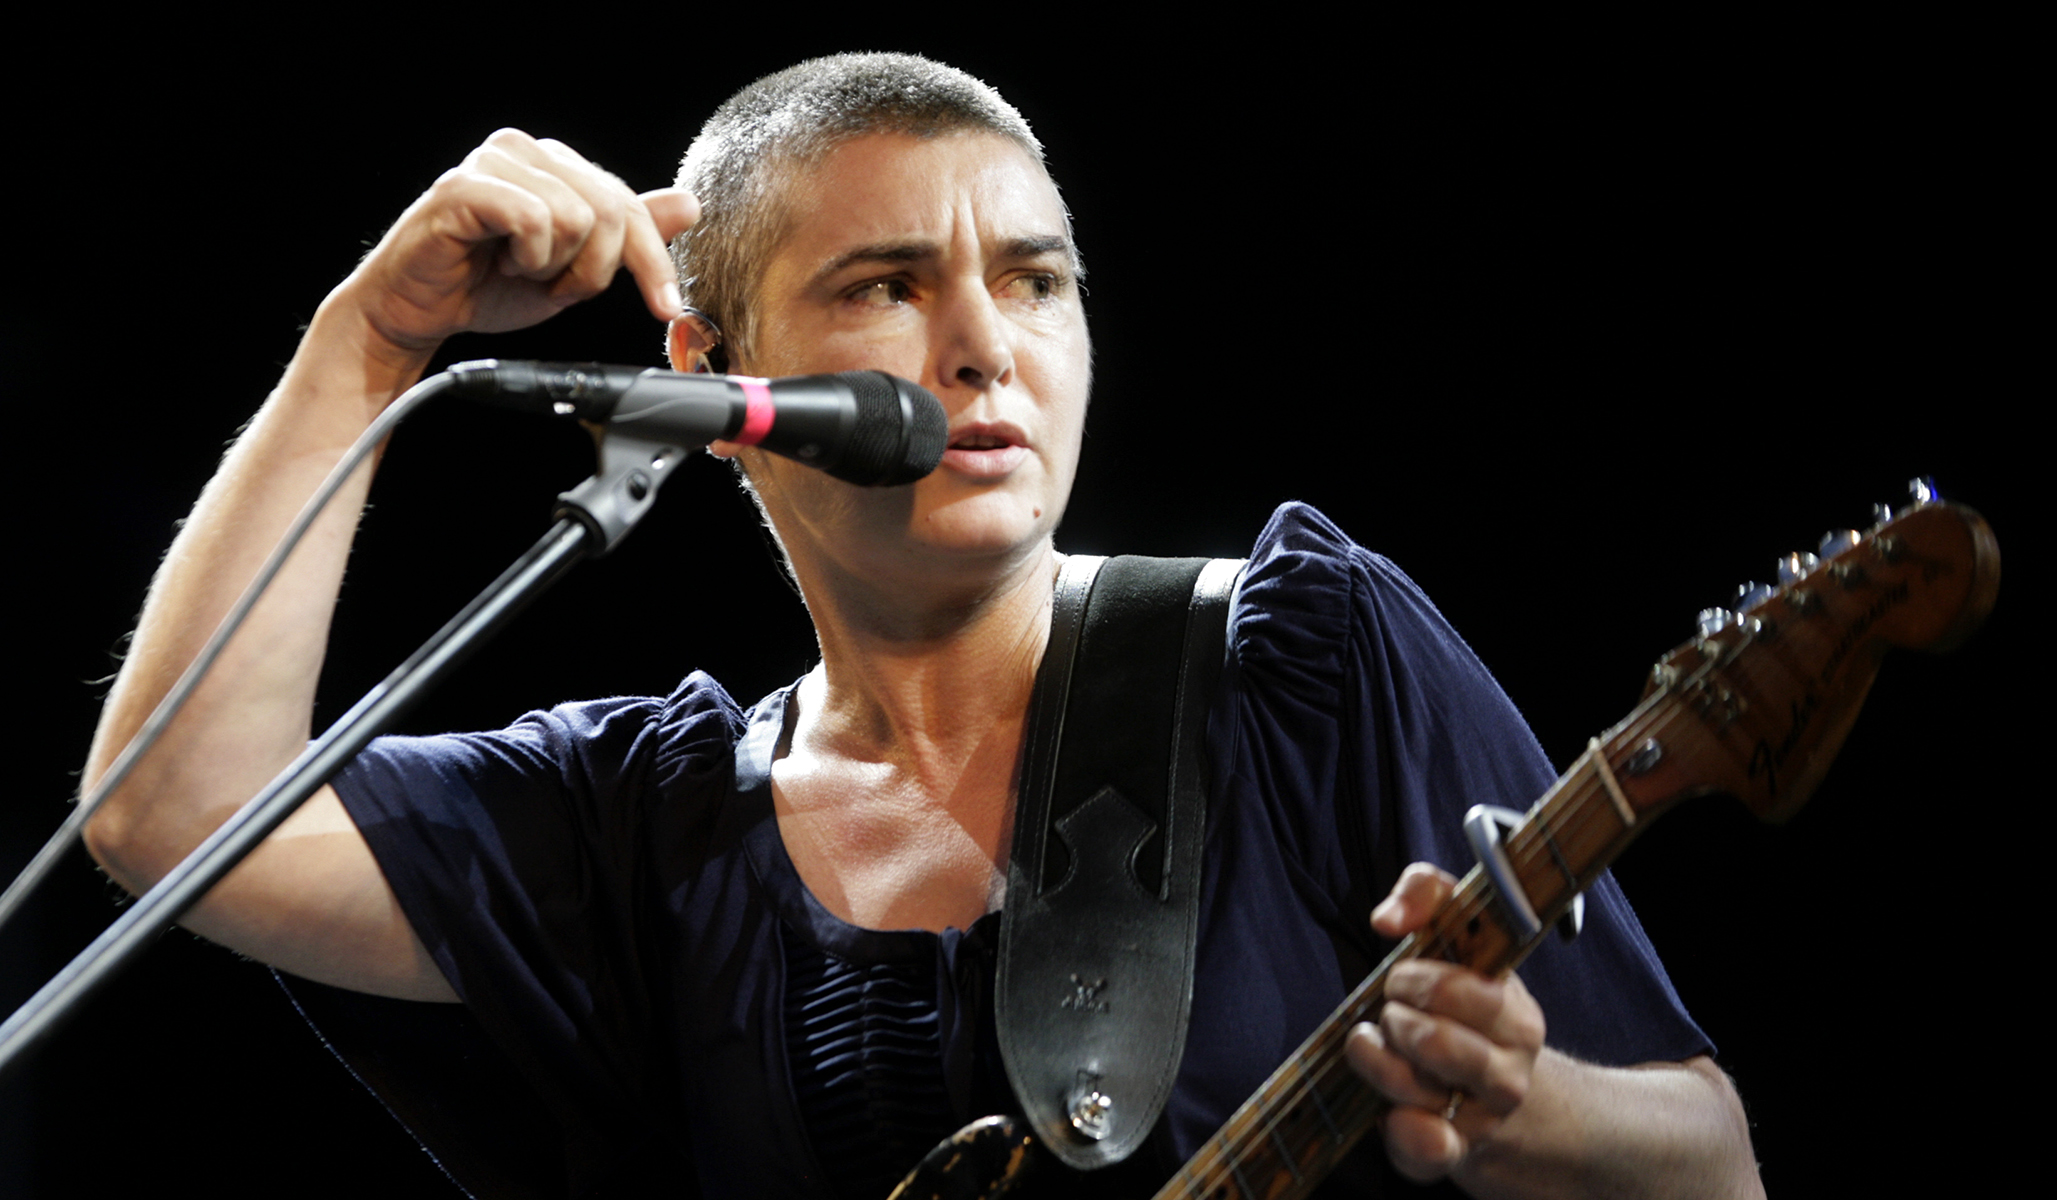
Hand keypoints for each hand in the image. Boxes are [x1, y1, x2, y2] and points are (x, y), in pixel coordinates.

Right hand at [335, 128, 698, 363]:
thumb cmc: (488, 286)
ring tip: (518, 270)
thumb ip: (629, 236)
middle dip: (594, 269)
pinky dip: (526, 257)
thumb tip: (689, 204)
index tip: (665, 307)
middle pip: (612, 210)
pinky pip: (535, 220)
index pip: (629, 205)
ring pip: (577, 218)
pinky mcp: (466, 185)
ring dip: (554, 266)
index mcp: (558, 166)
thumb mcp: (576, 269)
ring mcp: (495, 161)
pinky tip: (499, 261)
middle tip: (555, 286)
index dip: (652, 261)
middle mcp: (528, 151)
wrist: (421, 310)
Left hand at [1344, 863, 1545, 1183]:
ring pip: (1419, 1091)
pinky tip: (1392, 1116)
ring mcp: (1482, 1115)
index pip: (1464, 991)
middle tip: (1390, 1011)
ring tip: (1376, 1045)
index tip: (1400, 976)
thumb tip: (1387, 917)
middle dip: (1396, 1019)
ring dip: (1380, 1062)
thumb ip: (1426, 894)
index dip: (1418, 979)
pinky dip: (1407, 1135)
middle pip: (1438, 1042)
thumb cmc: (1460, 1003)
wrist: (1494, 1096)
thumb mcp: (1457, 938)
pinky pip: (1429, 1149)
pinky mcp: (1454, 1150)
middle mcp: (1507, 1068)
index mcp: (1514, 1012)